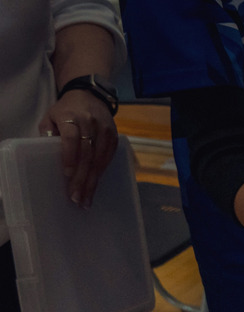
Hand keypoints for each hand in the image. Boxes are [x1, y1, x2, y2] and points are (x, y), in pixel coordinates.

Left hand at [39, 89, 117, 207]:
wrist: (90, 96)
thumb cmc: (66, 110)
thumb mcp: (51, 116)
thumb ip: (47, 132)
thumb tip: (46, 152)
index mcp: (72, 117)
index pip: (71, 138)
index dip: (70, 156)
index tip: (67, 174)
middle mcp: (91, 123)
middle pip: (87, 154)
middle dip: (81, 178)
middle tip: (76, 198)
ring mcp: (105, 131)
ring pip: (100, 160)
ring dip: (92, 181)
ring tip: (85, 199)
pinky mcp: (115, 138)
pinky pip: (108, 159)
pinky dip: (101, 174)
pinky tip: (94, 187)